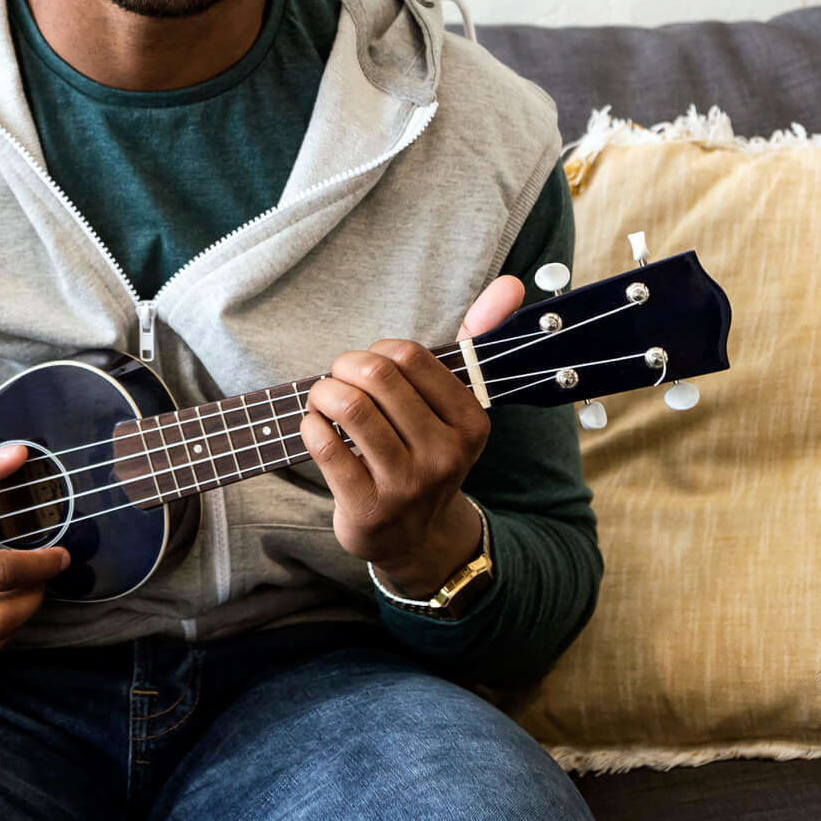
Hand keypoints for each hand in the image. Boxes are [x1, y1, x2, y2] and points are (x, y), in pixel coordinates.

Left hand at [298, 275, 527, 590]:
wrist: (415, 537)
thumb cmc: (426, 451)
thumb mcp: (456, 405)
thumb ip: (477, 341)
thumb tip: (512, 283)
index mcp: (472, 423)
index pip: (409, 356)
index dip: (376, 352)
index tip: (369, 367)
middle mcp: (445, 455)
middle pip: (375, 376)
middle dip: (343, 367)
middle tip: (337, 380)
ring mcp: (407, 486)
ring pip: (348, 407)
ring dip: (322, 393)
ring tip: (322, 400)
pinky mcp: (368, 508)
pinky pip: (324, 446)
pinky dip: (309, 425)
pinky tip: (314, 428)